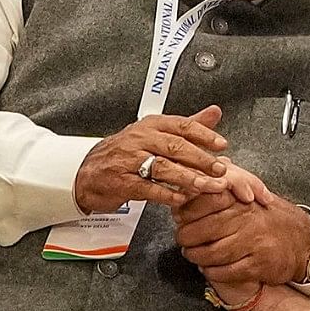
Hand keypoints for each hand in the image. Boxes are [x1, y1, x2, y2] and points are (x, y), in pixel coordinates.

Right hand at [76, 111, 233, 213]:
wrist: (87, 172)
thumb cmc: (125, 153)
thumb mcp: (155, 134)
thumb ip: (188, 125)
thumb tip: (215, 112)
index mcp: (150, 125)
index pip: (181, 125)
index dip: (203, 135)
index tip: (222, 144)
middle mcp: (139, 139)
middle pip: (175, 146)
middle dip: (201, 159)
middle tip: (220, 169)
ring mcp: (128, 161)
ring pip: (163, 167)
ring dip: (188, 178)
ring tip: (206, 186)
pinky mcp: (121, 182)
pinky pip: (147, 188)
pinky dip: (166, 194)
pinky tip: (181, 198)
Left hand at [176, 168, 309, 303]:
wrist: (303, 243)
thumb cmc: (271, 219)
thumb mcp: (252, 196)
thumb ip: (227, 186)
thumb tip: (197, 180)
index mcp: (243, 201)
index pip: (205, 201)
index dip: (186, 211)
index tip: (179, 217)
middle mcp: (247, 220)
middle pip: (203, 229)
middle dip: (186, 237)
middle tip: (182, 240)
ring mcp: (253, 243)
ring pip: (211, 253)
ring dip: (196, 257)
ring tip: (193, 254)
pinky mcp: (258, 264)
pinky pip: (225, 271)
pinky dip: (212, 272)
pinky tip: (210, 268)